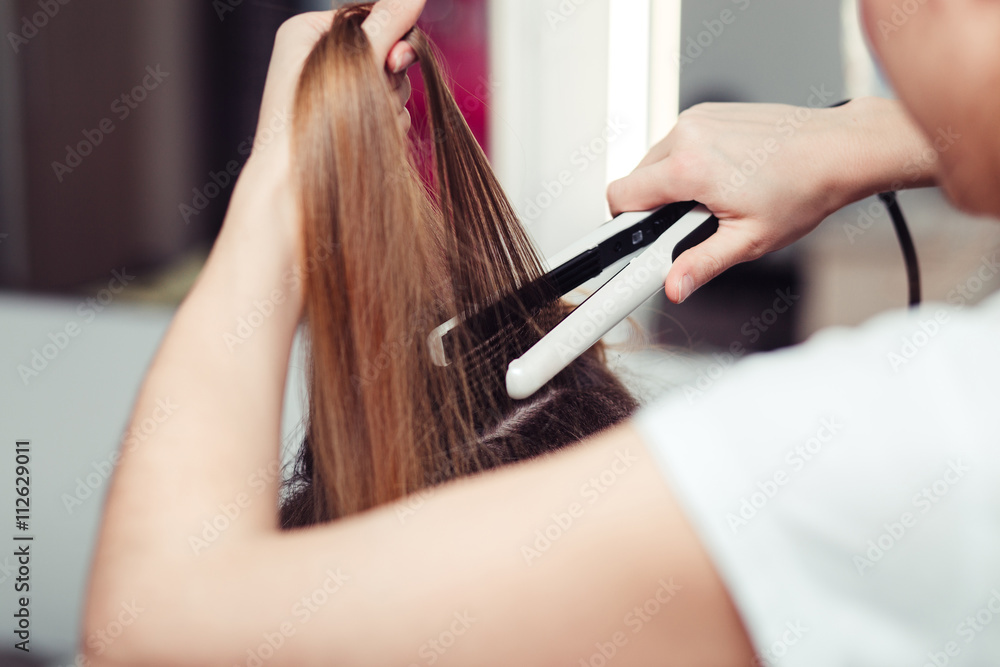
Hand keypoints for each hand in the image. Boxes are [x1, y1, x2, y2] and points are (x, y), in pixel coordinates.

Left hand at [253, 1, 424, 159]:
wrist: (289, 186)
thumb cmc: (309, 122)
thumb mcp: (352, 62)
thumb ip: (386, 26)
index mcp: (307, 33)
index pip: (370, 17)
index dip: (390, 38)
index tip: (393, 61)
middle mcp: (319, 61)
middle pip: (385, 52)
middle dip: (389, 78)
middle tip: (377, 97)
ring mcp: (337, 95)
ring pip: (392, 86)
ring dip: (389, 105)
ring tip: (366, 125)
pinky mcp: (352, 124)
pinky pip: (390, 113)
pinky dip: (387, 126)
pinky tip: (370, 141)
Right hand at [607, 97, 932, 302]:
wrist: (838, 150)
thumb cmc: (803, 188)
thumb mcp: (748, 240)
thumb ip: (701, 264)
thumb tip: (674, 285)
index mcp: (689, 168)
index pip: (621, 195)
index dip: (624, 224)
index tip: (638, 240)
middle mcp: (687, 135)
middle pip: (637, 179)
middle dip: (655, 206)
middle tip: (694, 222)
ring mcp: (698, 119)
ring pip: (657, 161)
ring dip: (673, 183)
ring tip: (716, 197)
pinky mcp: (709, 112)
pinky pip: (679, 143)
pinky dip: (690, 162)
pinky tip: (725, 175)